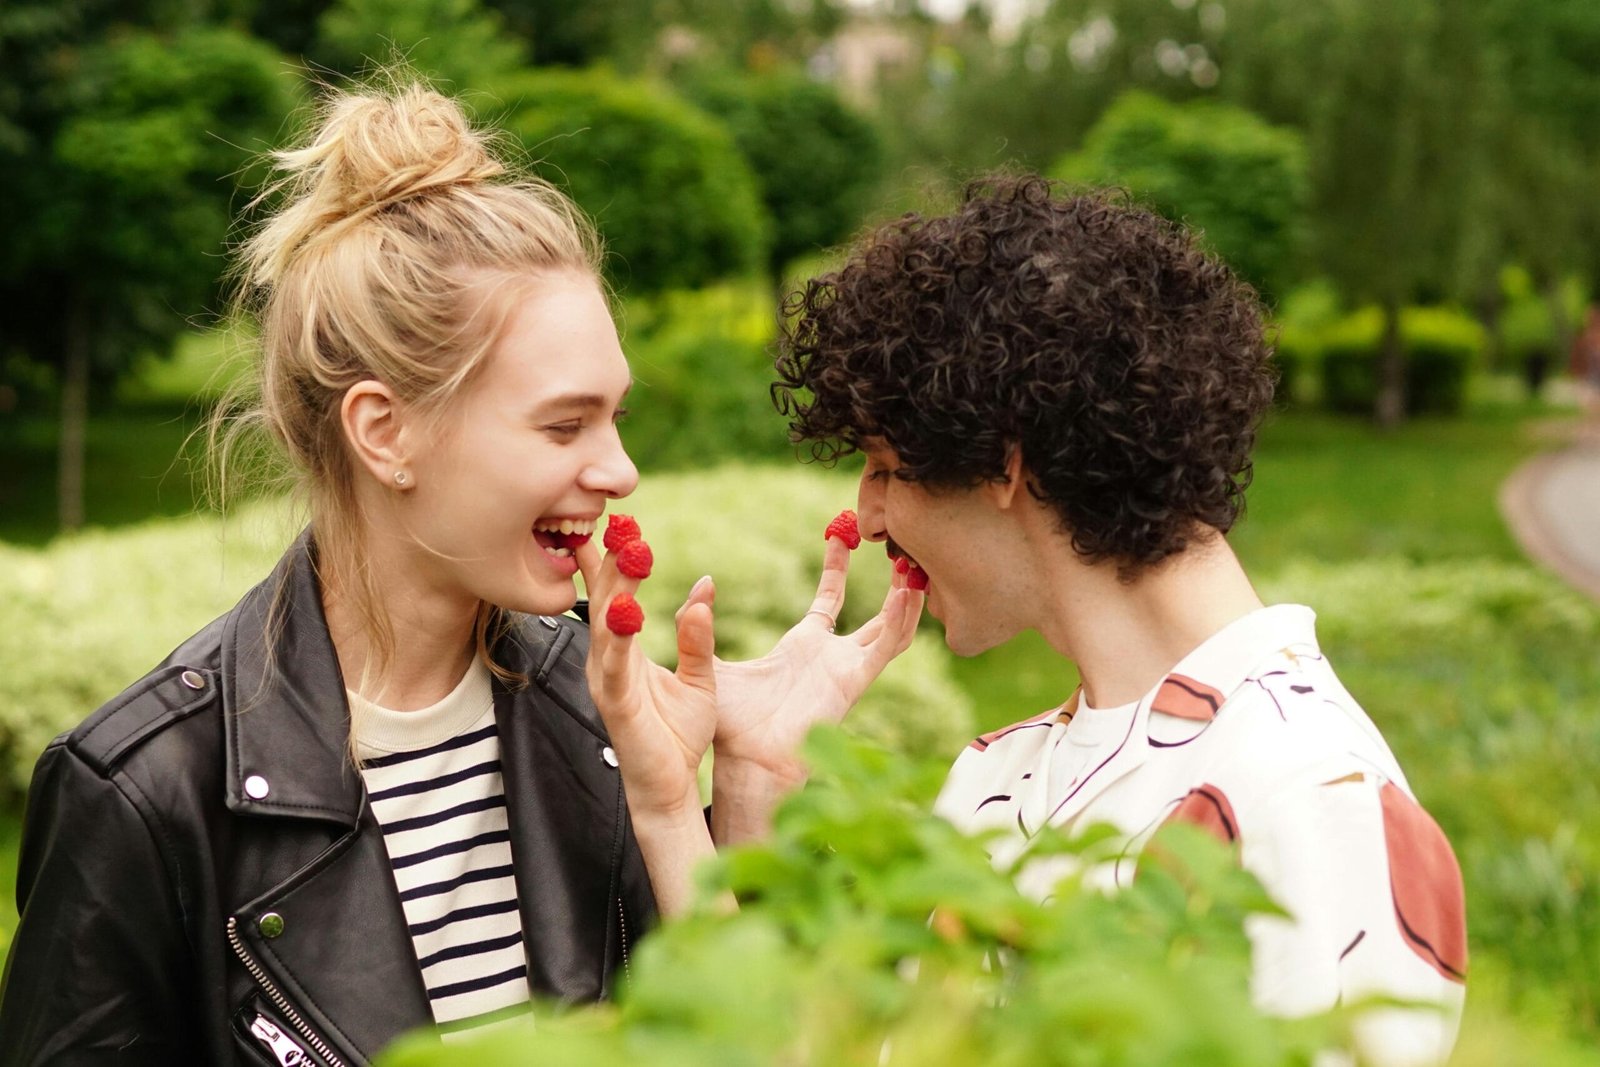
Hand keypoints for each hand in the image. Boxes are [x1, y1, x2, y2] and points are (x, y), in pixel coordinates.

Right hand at [578, 537, 717, 822]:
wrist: (669, 787)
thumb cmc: (678, 734)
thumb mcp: (698, 676)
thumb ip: (698, 633)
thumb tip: (705, 585)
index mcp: (623, 651)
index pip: (613, 596)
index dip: (612, 560)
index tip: (617, 522)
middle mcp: (607, 661)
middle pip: (605, 601)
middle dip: (610, 561)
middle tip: (617, 522)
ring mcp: (608, 682)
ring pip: (606, 626)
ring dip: (615, 588)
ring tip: (626, 553)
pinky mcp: (617, 705)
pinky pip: (617, 666)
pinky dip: (620, 639)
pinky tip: (626, 612)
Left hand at [688, 537, 923, 838]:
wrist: (746, 760)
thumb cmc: (731, 723)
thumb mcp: (713, 660)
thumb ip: (701, 623)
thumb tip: (700, 583)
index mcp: (803, 646)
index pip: (830, 598)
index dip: (837, 567)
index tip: (840, 533)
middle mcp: (832, 657)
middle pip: (875, 613)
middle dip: (890, 583)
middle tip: (901, 548)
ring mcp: (847, 669)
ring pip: (891, 629)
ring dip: (906, 602)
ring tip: (915, 569)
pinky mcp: (854, 682)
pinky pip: (886, 648)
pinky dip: (900, 622)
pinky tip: (908, 594)